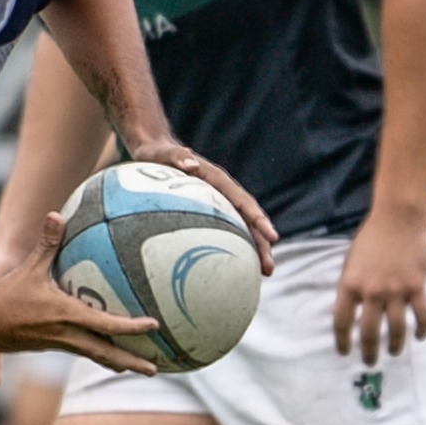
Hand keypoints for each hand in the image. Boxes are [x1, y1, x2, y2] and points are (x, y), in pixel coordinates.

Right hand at [0, 214, 159, 374]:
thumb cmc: (5, 296)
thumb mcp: (28, 268)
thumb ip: (46, 243)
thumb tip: (56, 214)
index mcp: (67, 317)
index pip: (107, 325)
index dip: (132, 327)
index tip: (154, 326)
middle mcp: (67, 336)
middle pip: (106, 354)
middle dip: (132, 362)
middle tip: (154, 369)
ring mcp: (60, 344)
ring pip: (95, 356)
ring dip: (118, 363)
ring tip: (139, 367)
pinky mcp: (52, 346)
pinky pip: (82, 351)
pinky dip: (99, 354)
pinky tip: (108, 353)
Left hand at [127, 138, 276, 273]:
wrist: (154, 151)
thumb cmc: (156, 153)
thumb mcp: (162, 153)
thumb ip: (176, 156)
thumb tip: (191, 163)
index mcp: (216, 179)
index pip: (242, 201)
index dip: (258, 219)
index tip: (272, 237)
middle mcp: (222, 192)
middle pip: (248, 219)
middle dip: (262, 242)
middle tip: (269, 269)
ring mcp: (217, 202)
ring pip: (241, 226)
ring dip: (254, 248)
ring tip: (263, 273)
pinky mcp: (208, 210)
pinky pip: (225, 229)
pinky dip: (234, 246)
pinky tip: (234, 267)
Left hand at [335, 207, 425, 362]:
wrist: (398, 218)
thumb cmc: (371, 237)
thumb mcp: (350, 262)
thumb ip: (349, 286)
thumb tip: (348, 310)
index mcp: (350, 286)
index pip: (342, 322)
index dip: (342, 341)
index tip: (344, 352)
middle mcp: (371, 293)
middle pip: (370, 332)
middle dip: (369, 352)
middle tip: (370, 362)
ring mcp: (396, 291)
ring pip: (397, 329)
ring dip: (395, 345)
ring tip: (394, 353)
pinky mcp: (416, 287)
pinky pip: (421, 316)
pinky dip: (421, 329)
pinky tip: (419, 336)